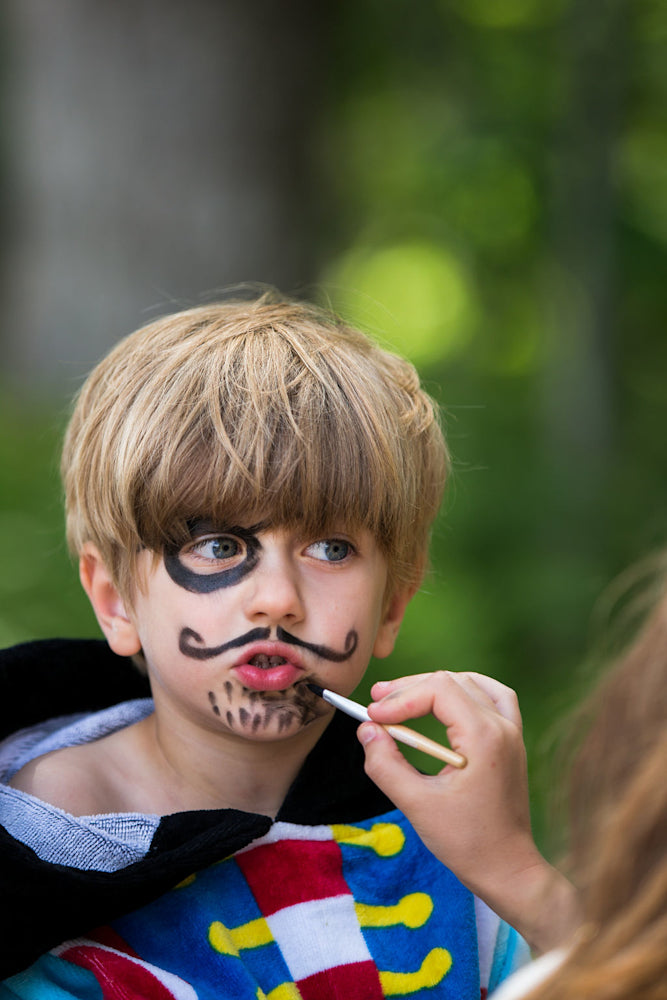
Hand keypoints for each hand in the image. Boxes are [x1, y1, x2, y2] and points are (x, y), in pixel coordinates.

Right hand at [358, 671, 577, 952]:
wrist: (508, 869)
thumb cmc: (466, 842)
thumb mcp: (416, 805)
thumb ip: (385, 764)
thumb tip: (366, 730)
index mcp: (483, 737)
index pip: (438, 690)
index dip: (400, 697)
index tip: (372, 716)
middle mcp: (503, 726)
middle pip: (451, 682)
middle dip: (410, 689)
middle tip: (375, 703)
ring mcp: (512, 731)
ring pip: (471, 683)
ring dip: (435, 685)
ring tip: (402, 696)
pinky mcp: (512, 741)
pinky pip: (495, 696)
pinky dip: (467, 689)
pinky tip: (448, 698)